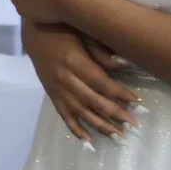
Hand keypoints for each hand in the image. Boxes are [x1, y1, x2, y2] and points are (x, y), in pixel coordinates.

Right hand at [23, 23, 142, 144]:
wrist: (33, 31)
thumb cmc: (64, 28)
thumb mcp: (83, 32)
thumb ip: (100, 51)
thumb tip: (123, 66)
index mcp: (74, 61)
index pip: (100, 82)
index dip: (119, 94)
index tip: (136, 103)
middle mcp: (65, 79)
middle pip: (93, 100)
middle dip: (115, 114)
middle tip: (133, 125)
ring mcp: (57, 89)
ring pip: (81, 112)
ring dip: (100, 126)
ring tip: (118, 137)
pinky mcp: (52, 95)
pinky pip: (64, 116)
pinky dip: (76, 129)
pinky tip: (89, 141)